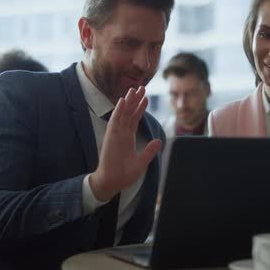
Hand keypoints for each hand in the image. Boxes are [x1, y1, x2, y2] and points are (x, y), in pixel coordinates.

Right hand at [89, 86, 161, 200]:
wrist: (112, 183)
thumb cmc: (124, 174)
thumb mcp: (142, 162)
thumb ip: (149, 151)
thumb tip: (159, 141)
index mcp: (128, 138)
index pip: (135, 119)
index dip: (140, 108)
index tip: (145, 98)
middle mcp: (122, 134)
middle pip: (129, 113)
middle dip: (135, 100)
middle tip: (141, 87)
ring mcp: (116, 134)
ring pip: (123, 113)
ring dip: (127, 101)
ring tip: (133, 89)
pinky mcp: (111, 137)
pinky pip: (115, 121)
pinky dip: (119, 111)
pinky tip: (123, 101)